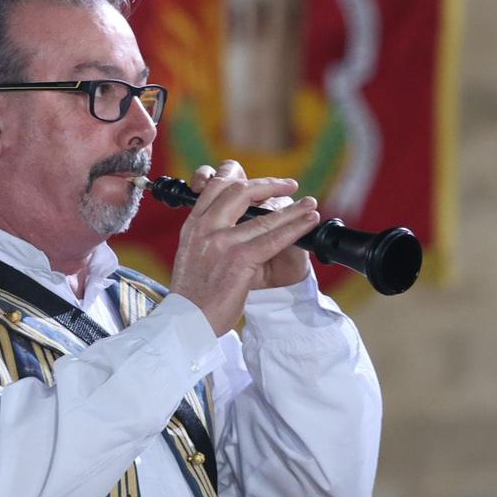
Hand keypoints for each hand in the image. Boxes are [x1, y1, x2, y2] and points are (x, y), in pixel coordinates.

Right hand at [165, 161, 318, 334]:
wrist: (187, 321)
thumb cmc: (193, 293)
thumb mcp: (191, 253)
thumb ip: (207, 233)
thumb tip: (230, 221)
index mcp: (193, 224)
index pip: (213, 185)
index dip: (238, 175)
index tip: (256, 180)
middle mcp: (204, 227)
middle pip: (239, 190)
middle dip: (268, 184)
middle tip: (289, 185)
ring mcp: (221, 242)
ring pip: (263, 215)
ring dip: (292, 208)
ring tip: (310, 205)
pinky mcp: (238, 259)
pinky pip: (273, 238)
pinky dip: (295, 227)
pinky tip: (308, 222)